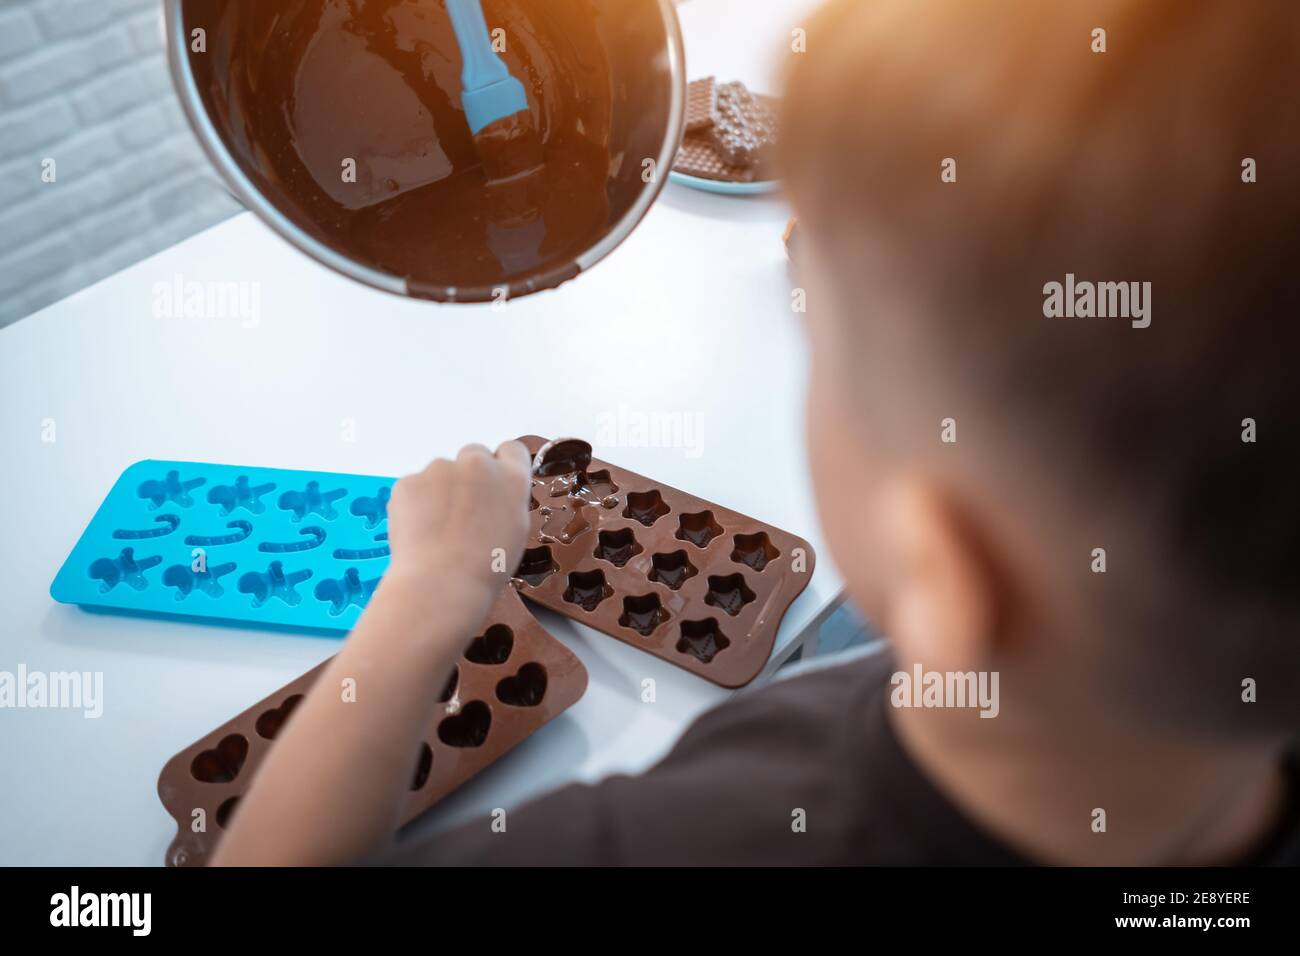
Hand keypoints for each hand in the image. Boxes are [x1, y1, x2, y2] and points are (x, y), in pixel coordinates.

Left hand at [385, 441, 532, 602]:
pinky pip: (415, 487)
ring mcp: (439, 469)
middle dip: (469, 475)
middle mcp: (478, 464)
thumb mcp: (515, 531)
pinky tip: (420, 532)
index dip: (502, 466)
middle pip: (474, 454)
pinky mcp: (408, 482)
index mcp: (511, 477)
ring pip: (441, 472)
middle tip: (463, 511)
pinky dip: (416, 504)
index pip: (511, 450)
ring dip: (440, 491)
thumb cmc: (486, 568)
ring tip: (438, 530)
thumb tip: (494, 494)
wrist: (441, 583)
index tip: (494, 485)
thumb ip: (507, 500)